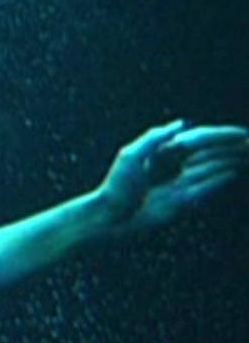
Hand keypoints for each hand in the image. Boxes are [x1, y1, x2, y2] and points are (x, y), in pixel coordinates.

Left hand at [94, 119, 247, 233]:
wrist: (108, 218)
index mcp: (163, 153)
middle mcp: (173, 167)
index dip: (222, 136)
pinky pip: (204, 188)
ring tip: (248, 155)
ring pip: (210, 169)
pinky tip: (234, 172)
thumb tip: (181, 124)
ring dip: (230, 161)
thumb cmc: (115, 187)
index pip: (199, 140)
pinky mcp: (180, 202)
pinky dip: (219, 180)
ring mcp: (178, 184)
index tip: (243, 134)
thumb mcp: (131, 156)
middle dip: (231, 148)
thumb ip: (155, 138)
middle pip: (209, 154)